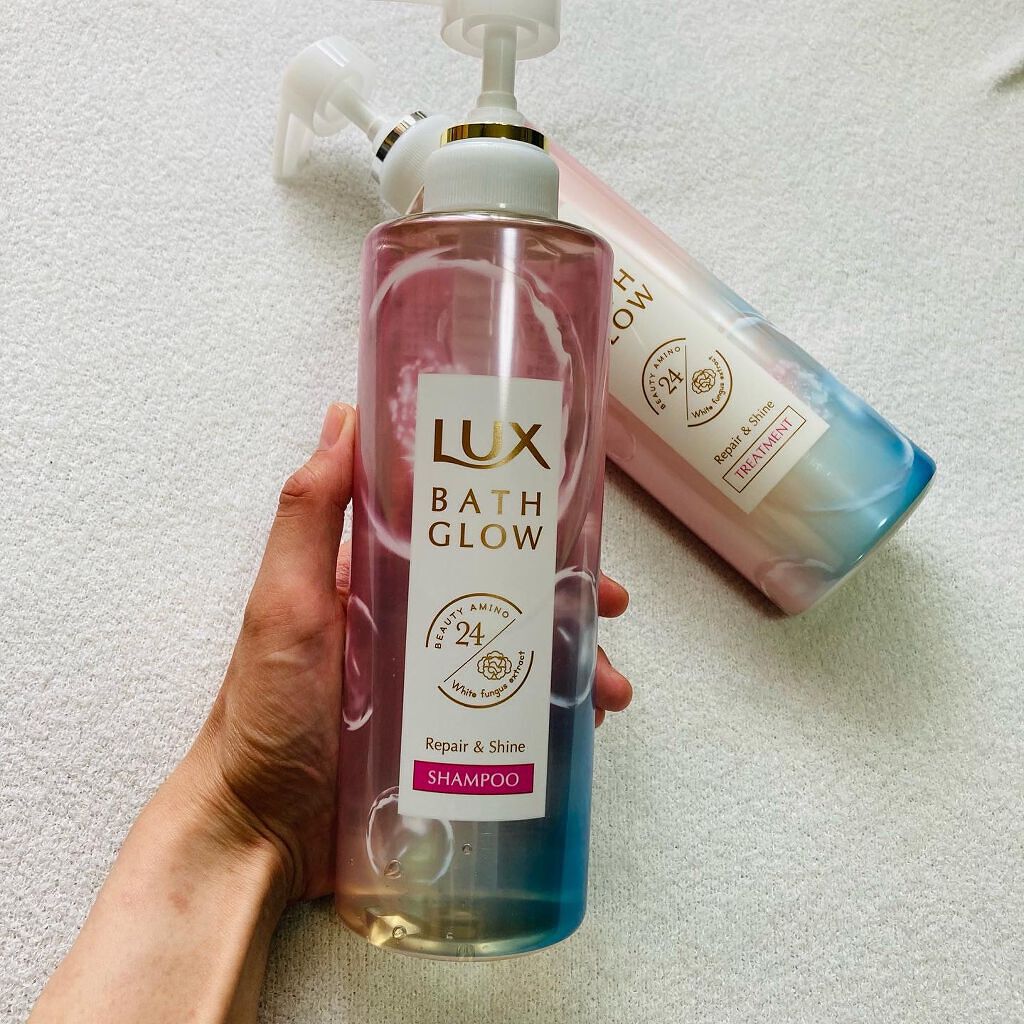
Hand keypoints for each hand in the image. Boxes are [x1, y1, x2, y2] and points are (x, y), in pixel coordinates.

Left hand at [189, 402, 632, 901]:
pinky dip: (557, 713)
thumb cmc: (265, 710)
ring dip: (576, 659)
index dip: (521, 519)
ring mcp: (437, 683)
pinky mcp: (451, 738)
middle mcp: (417, 621)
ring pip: (523, 652)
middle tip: (612, 604)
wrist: (260, 831)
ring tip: (612, 687)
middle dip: (569, 594)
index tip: (571, 517)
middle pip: (510, 590)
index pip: (464, 531)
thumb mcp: (285, 602)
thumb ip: (309, 513)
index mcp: (383, 578)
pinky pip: (516, 713)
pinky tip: (589, 725)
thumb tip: (347, 413)